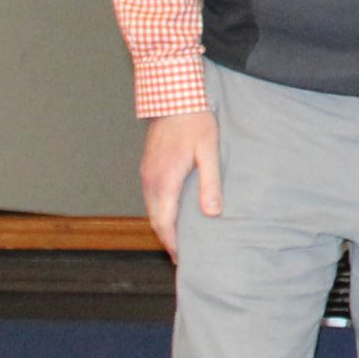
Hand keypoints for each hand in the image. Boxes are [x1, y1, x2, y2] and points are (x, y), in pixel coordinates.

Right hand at [139, 110, 221, 259]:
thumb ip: (210, 184)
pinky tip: (173, 214)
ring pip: (152, 209)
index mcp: (164, 182)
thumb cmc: (196, 123)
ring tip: (179, 240)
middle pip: (155, 220)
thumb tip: (211, 213)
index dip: (173, 243)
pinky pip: (151, 197)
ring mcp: (146, 174)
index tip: (183, 259)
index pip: (165, 223)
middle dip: (167, 240)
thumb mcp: (209, 153)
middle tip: (182, 257)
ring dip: (163, 226)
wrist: (174, 99)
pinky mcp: (148, 167)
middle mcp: (150, 181)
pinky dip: (160, 211)